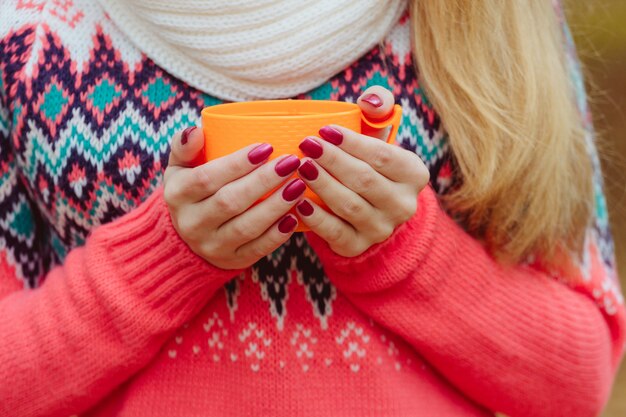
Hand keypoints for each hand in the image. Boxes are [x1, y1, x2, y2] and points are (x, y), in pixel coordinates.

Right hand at [164, 126, 305, 268]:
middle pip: (230, 201)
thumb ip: (185, 147)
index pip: (206, 178)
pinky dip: (277, 234)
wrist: (187, 238)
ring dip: (275, 206)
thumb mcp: (180, 168)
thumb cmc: (192, 190)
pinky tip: (294, 216)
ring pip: (246, 227)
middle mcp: (192, 223)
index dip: (237, 163)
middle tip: (291, 162)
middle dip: (263, 181)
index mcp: (178, 195)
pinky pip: (257, 249)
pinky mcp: (232, 260)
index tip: (266, 147)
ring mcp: (212, 245)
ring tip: (298, 186)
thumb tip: (196, 131)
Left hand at [295, 86, 429, 256]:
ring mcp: (381, 229)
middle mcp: (403, 205)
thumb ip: (377, 108)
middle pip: (365, 180)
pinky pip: (335, 232)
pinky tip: (298, 202)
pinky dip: (316, 217)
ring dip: (322, 184)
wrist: (366, 207)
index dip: (353, 142)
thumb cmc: (367, 162)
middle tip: (306, 145)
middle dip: (333, 161)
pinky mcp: (357, 246)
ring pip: (349, 205)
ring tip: (301, 167)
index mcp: (414, 174)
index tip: (324, 130)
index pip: (383, 156)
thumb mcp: (377, 135)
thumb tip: (370, 100)